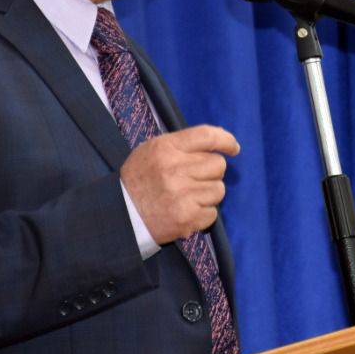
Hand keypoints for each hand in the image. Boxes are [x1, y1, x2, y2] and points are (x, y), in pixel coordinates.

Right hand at [120, 125, 240, 243]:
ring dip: (208, 195)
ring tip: (187, 197)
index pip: (206, 136)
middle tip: (193, 180)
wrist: (120, 216)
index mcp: (166, 148)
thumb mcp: (151, 151)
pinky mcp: (186, 217)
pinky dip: (202, 215)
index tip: (233, 148)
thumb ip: (181, 145)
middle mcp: (175, 169)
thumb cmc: (139, 180)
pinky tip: (185, 212)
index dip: (225, 140)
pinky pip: (212, 213)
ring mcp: (181, 194)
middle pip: (218, 165)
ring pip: (219, 190)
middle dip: (211, 173)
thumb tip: (216, 143)